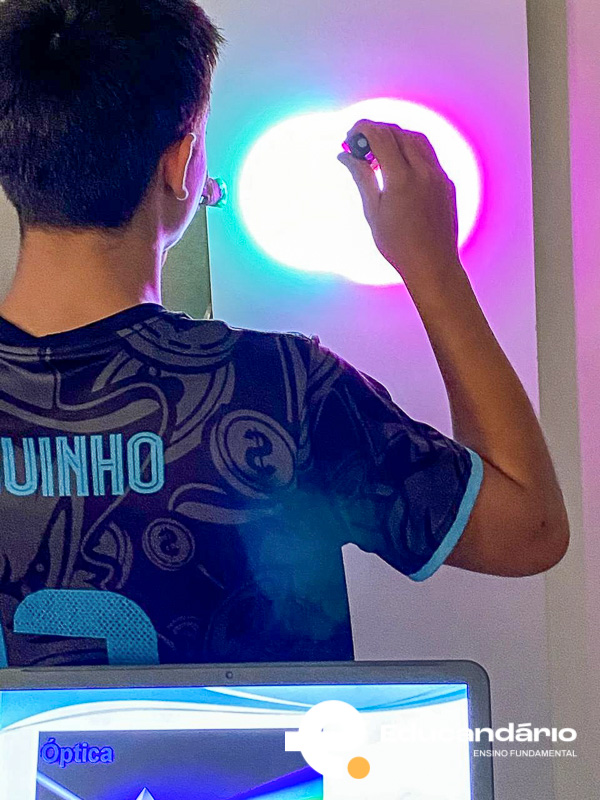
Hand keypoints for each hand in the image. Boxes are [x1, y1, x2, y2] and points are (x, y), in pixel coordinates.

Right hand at [338, 119, 460, 281]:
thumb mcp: (372, 211)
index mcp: (401, 179)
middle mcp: (424, 172)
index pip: (381, 136)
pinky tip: (399, 169)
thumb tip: (345, 156)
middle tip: (361, 145)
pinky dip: (412, 151)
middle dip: (378, 132)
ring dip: (397, 138)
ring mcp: (439, 176)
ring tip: (380, 156)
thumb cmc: (399, 246)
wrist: (432, 265)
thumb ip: (361, 178)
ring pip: (418, 139)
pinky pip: (430, 155)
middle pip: (399, 132)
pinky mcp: (447, 183)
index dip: (363, 129)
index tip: (351, 133)